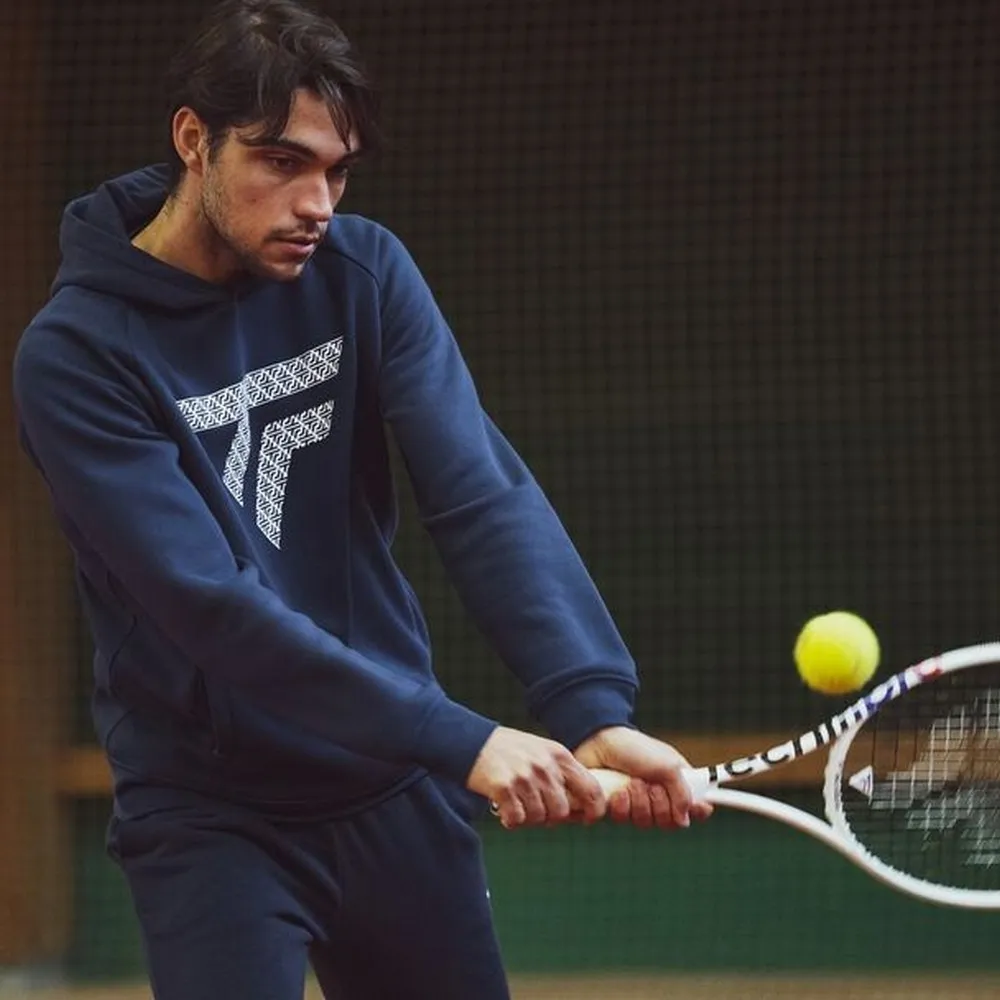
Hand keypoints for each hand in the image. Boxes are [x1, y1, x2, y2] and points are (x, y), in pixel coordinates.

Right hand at [466, 726, 606, 828]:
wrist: (471, 741)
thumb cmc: (509, 750)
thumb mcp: (541, 751)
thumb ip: (561, 773)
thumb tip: (581, 808)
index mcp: (559, 755)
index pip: (592, 788)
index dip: (594, 810)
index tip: (587, 819)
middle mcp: (544, 765)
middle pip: (561, 811)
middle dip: (550, 818)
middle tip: (535, 811)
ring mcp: (524, 776)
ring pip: (539, 817)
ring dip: (528, 818)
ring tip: (517, 805)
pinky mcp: (504, 787)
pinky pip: (516, 819)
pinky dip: (510, 820)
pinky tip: (504, 810)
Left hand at [573, 727, 713, 829]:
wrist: (598, 742)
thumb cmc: (635, 748)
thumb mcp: (667, 765)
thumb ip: (682, 793)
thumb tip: (684, 821)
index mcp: (674, 783)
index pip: (693, 806)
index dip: (697, 811)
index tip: (699, 809)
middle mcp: (657, 796)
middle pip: (668, 821)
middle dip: (660, 804)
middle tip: (652, 786)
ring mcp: (636, 803)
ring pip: (646, 822)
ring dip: (640, 802)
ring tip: (632, 782)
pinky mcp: (616, 807)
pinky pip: (624, 820)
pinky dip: (622, 805)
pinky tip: (619, 791)